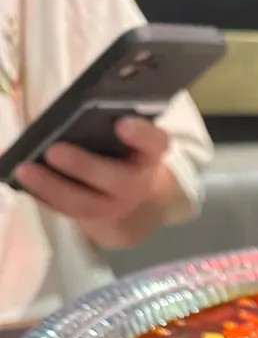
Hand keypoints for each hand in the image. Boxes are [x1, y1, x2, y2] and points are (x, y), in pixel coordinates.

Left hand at [14, 115, 179, 250]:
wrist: (135, 199)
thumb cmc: (122, 153)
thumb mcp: (125, 139)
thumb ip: (105, 125)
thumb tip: (67, 117)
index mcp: (148, 154)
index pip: (154, 143)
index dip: (141, 135)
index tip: (122, 124)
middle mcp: (137, 184)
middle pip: (116, 180)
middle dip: (84, 166)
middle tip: (54, 151)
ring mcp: (116, 207)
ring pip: (86, 204)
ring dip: (53, 188)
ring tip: (25, 170)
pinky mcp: (94, 221)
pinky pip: (66, 213)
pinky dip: (44, 198)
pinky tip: (23, 184)